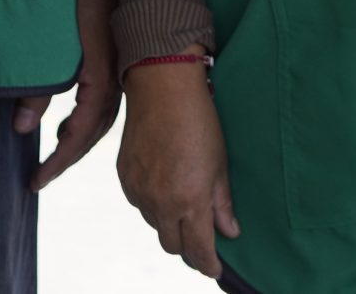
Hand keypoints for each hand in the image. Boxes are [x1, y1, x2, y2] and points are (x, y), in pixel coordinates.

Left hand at [20, 0, 121, 186]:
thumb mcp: (49, 41)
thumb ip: (36, 87)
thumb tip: (21, 129)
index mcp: (99, 78)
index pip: (79, 137)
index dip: (57, 163)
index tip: (35, 183)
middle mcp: (114, 76)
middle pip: (93, 132)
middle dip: (67, 158)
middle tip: (40, 177)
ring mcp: (118, 64)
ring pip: (101, 115)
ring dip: (78, 137)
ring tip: (54, 151)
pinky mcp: (114, 51)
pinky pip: (103, 97)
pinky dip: (85, 115)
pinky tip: (68, 116)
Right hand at [116, 56, 239, 276]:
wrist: (161, 87)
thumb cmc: (200, 121)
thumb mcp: (220, 164)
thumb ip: (222, 203)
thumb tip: (231, 232)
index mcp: (190, 201)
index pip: (198, 250)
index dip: (208, 265)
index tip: (215, 269)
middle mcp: (161, 202)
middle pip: (173, 246)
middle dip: (189, 248)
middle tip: (201, 238)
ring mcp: (139, 191)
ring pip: (155, 226)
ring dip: (170, 224)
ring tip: (183, 204)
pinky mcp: (124, 177)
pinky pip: (140, 204)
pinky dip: (153, 204)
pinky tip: (164, 186)